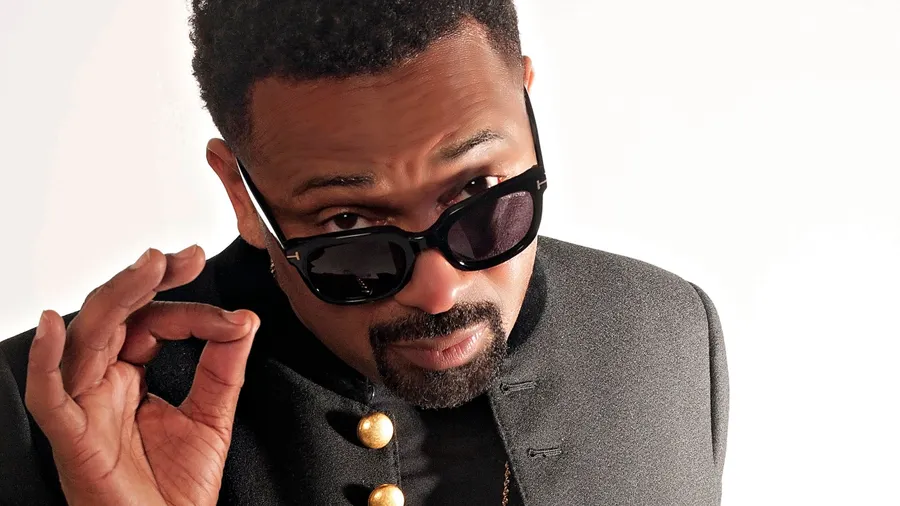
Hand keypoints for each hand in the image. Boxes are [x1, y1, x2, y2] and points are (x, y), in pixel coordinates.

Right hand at [25, 246, 258, 505]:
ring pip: (87, 340)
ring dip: (117, 298)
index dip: (192, 310)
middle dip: (147, 281)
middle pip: (114, 317)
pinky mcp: (72, 438)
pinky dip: (45, 360)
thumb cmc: (176, 489)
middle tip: (183, 257)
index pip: (152, 323)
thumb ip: (225, 367)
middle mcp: (103, 386)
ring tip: (148, 268)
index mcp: (130, 377)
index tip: (235, 318)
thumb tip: (245, 320)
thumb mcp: (212, 415)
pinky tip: (55, 326)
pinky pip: (47, 395)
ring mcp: (85, 408)